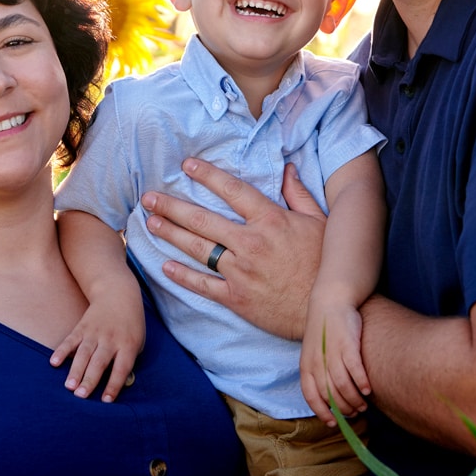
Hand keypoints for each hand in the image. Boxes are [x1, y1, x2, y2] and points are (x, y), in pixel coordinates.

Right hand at [48, 296, 143, 402]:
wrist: (118, 294)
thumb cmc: (130, 325)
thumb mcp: (138, 342)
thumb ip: (129, 362)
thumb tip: (123, 384)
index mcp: (127, 345)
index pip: (121, 368)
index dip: (114, 385)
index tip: (105, 400)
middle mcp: (110, 339)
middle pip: (99, 362)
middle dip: (90, 379)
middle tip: (81, 396)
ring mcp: (95, 333)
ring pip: (84, 353)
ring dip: (76, 370)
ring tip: (69, 386)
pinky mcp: (82, 327)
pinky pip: (71, 340)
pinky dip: (62, 350)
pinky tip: (54, 362)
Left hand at [144, 160, 325, 339]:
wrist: (326, 310)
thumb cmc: (325, 263)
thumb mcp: (319, 222)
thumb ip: (299, 194)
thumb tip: (288, 168)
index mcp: (270, 221)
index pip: (232, 191)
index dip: (208, 175)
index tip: (186, 166)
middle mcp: (251, 243)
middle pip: (203, 220)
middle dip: (173, 207)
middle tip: (150, 197)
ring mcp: (241, 272)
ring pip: (198, 249)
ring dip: (171, 234)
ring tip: (151, 222)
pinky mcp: (236, 298)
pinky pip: (203, 285)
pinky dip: (182, 275)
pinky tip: (165, 266)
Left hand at [301, 300, 369, 424]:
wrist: (331, 301)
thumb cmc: (324, 331)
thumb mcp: (313, 352)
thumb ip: (318, 372)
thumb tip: (329, 398)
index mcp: (306, 365)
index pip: (311, 396)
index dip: (322, 412)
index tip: (333, 423)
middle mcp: (318, 361)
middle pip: (330, 394)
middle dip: (342, 409)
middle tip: (354, 413)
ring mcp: (332, 353)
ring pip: (343, 385)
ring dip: (354, 400)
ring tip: (363, 405)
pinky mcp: (348, 344)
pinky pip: (355, 370)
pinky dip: (361, 383)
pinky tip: (368, 390)